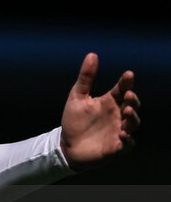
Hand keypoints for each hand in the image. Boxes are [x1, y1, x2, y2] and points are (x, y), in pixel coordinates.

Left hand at [60, 53, 140, 170]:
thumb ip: (86, 78)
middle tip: (127, 96)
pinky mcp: (116, 147)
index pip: (122, 89)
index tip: (128, 74)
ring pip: (133, 123)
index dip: (127, 82)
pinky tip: (122, 135)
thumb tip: (92, 54)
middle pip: (133, 105)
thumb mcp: (77, 97)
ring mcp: (119, 130)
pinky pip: (128, 143)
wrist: (67, 146)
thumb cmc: (74, 121)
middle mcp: (117, 115)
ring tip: (126, 112)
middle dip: (133, 100)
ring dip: (132, 117)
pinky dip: (127, 139)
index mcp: (109, 102)